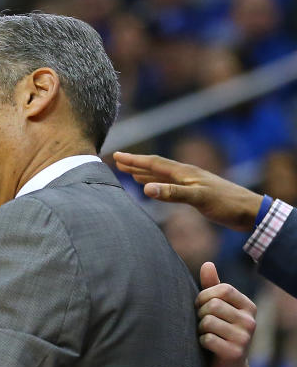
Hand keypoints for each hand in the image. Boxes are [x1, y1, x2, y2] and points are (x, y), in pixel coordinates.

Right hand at [113, 152, 262, 231]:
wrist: (249, 211)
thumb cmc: (226, 204)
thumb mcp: (198, 199)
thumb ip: (172, 193)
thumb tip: (145, 189)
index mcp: (184, 173)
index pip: (154, 163)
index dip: (135, 160)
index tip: (117, 156)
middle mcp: (185, 174)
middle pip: (155, 166)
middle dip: (136, 164)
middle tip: (118, 160)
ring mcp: (190, 183)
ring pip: (161, 175)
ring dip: (144, 173)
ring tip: (130, 171)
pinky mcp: (194, 192)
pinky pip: (168, 184)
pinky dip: (156, 183)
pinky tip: (153, 187)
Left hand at [196, 262, 256, 366]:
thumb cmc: (218, 331)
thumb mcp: (217, 308)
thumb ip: (212, 286)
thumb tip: (207, 264)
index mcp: (248, 306)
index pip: (223, 289)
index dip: (204, 295)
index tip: (199, 305)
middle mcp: (251, 321)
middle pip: (213, 305)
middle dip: (199, 313)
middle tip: (201, 324)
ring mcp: (245, 338)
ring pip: (208, 321)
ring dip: (199, 328)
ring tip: (204, 334)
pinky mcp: (235, 353)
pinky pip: (207, 338)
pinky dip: (200, 342)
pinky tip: (206, 346)